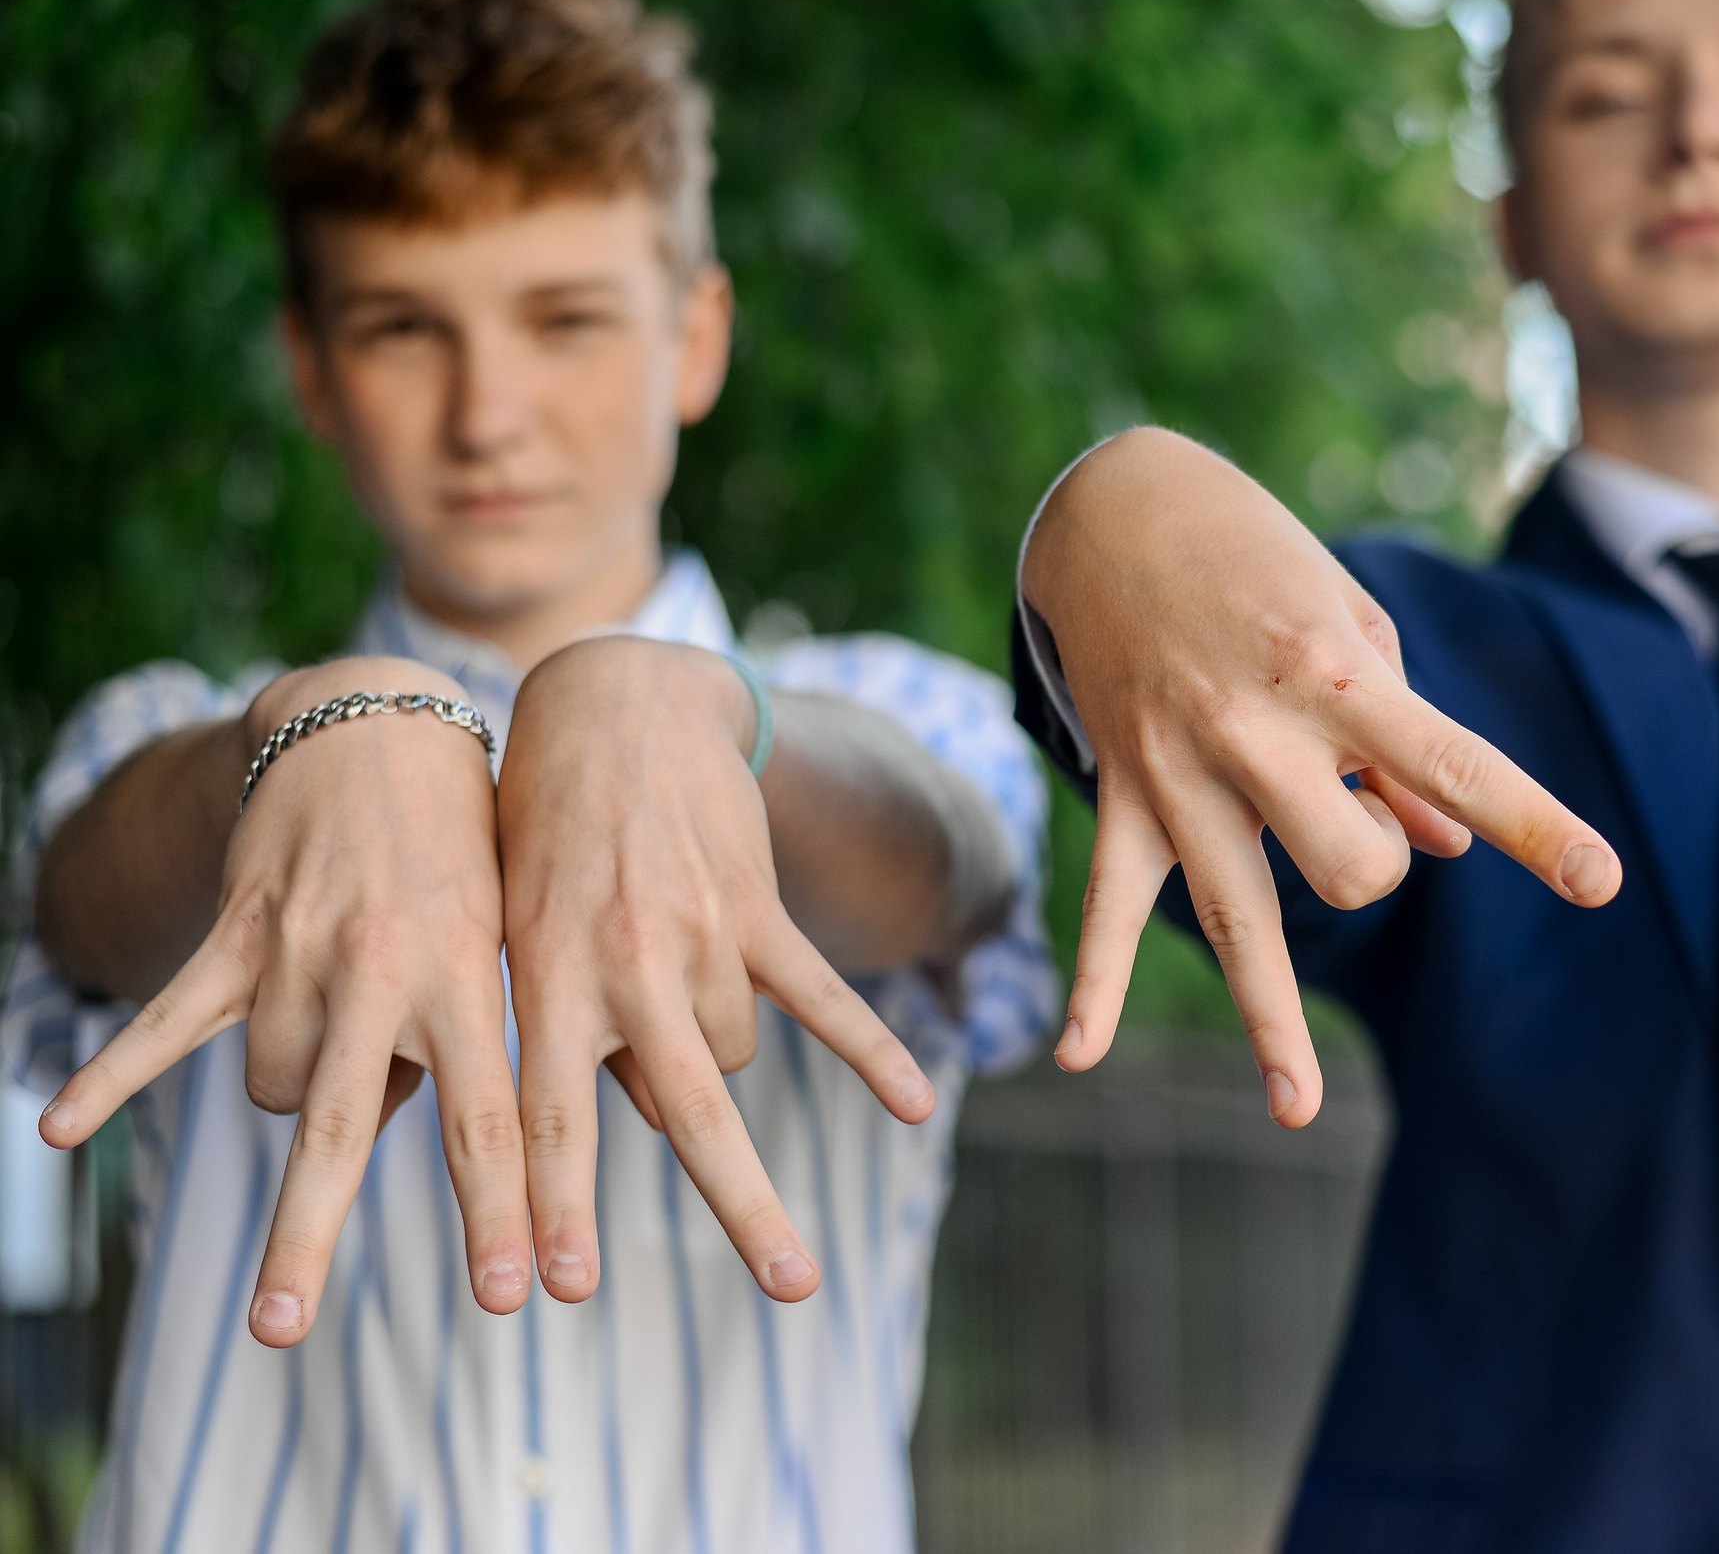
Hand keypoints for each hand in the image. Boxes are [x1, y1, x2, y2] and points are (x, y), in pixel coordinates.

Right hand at [39, 656, 524, 1346]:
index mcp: (467, 984)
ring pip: (274, 1090)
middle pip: (344, 1130)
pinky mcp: (239, 933)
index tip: (527, 1295)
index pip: (493, 1122)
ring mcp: (301, 953)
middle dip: (309, 1234)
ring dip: (299, 1095)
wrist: (384, 730)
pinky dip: (111, 1074)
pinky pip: (169, 1019)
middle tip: (280, 1332)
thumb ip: (469, 1042)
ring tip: (342, 1029)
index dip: (506, 1214)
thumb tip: (412, 1136)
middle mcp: (383, 973)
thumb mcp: (499, 941)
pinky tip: (57, 1132)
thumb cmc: (464, 854)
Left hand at [498, 636, 933, 1307]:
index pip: (543, 1117)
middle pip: (683, 1116)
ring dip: (712, 1056)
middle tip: (788, 1291)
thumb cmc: (544, 832)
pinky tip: (918, 1106)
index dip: (547, 1207)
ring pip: (734, 1059)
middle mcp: (622, 966)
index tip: (553, 1290)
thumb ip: (568, 1029)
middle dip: (734, 1209)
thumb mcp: (521, 930)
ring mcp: (700, 935)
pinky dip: (873, 1053)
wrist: (615, 708)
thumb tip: (648, 1118)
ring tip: (670, 983)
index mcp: (547, 979)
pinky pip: (823, 995)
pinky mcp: (758, 907)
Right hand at [1023, 428, 1623, 1125]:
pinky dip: (1096, 983)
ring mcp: (1182, 773)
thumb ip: (1404, 745)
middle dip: (1378, 869)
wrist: (1117, 509)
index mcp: (1339, 677)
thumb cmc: (1264, 562)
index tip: (1601, 883)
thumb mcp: (1357, 627)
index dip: (1539, 829)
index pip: (1459, 770)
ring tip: (1297, 1110)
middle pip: (1352, 871)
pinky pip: (1110, 906)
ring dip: (1273, 1022)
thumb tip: (1446, 849)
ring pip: (1241, 920)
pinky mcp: (1125, 792)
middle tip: (1358, 817)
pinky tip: (1078, 1057)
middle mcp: (1259, 733)